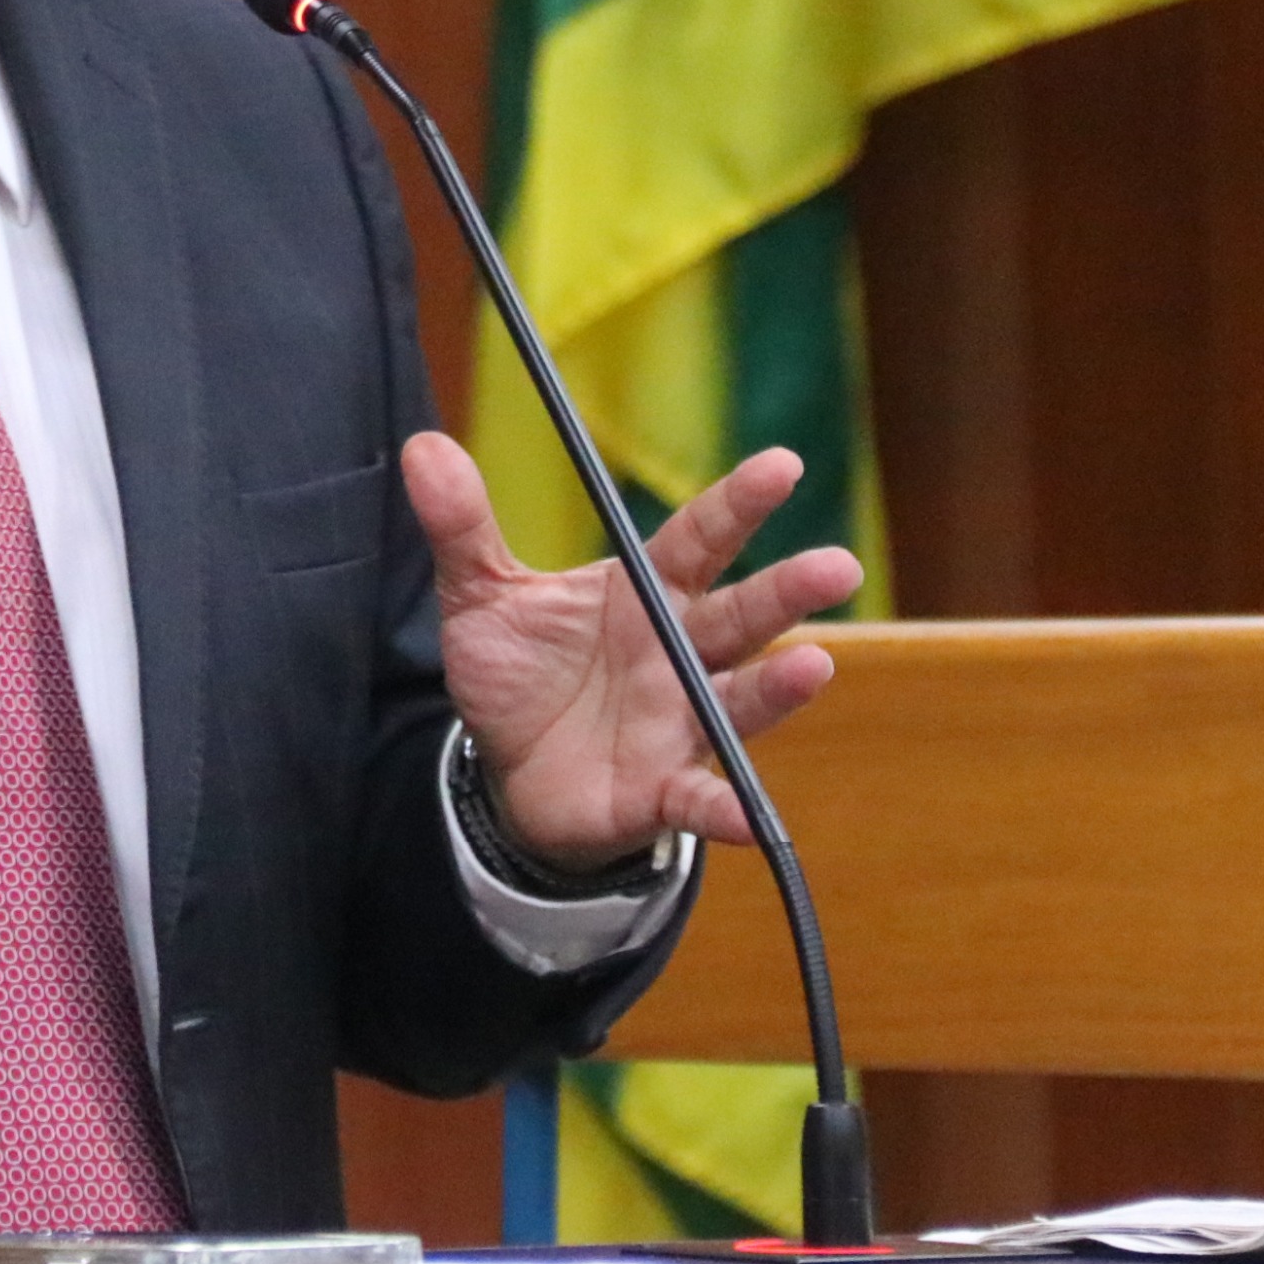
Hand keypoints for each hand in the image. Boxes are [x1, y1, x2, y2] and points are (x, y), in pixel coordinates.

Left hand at [404, 431, 858, 873]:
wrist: (508, 773)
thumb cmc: (518, 673)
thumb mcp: (481, 596)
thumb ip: (463, 526)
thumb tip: (425, 448)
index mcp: (644, 594)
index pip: (699, 539)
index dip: (738, 504)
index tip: (782, 465)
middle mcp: (677, 653)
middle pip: (739, 615)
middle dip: (787, 591)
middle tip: (838, 564)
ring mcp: (678, 721)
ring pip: (739, 698)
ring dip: (777, 688)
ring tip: (814, 664)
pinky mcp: (659, 789)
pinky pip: (696, 798)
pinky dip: (721, 807)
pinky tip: (743, 814)